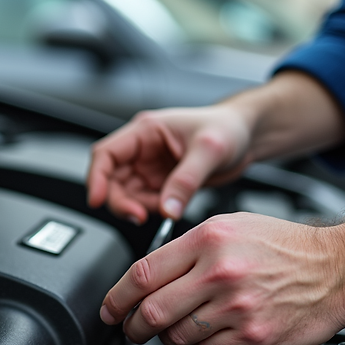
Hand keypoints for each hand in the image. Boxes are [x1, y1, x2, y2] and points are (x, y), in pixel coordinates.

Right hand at [86, 106, 252, 222]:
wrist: (247, 137)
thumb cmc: (228, 128)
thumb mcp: (208, 151)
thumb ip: (185, 181)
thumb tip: (167, 208)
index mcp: (146, 131)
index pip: (105, 154)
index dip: (96, 178)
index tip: (98, 200)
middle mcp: (142, 150)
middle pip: (111, 179)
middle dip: (120, 201)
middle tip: (138, 215)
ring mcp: (150, 168)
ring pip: (126, 194)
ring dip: (137, 208)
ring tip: (163, 209)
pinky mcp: (161, 184)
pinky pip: (145, 202)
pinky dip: (153, 211)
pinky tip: (171, 208)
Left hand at [98, 213, 344, 344]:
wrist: (340, 268)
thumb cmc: (287, 247)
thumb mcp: (232, 227)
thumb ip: (188, 248)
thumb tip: (148, 275)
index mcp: (208, 240)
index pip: (143, 273)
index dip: (116, 297)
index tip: (109, 309)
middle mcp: (219, 273)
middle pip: (151, 311)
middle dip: (133, 327)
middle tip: (131, 330)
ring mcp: (236, 307)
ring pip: (177, 335)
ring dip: (167, 338)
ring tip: (174, 330)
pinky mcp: (253, 335)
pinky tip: (207, 335)